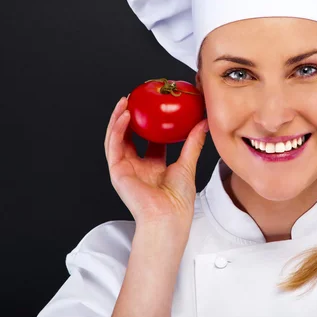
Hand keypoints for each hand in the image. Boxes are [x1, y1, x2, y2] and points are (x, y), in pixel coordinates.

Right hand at [104, 96, 208, 226]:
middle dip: (129, 117)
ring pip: (116, 138)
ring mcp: (126, 170)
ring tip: (125, 101)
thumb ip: (193, 142)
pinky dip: (117, 129)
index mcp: (153, 167)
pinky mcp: (118, 172)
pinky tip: (124, 115)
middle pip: (128, 137)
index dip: (149, 124)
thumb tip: (202, 123)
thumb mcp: (188, 164)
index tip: (153, 107)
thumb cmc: (178, 201)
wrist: (169, 217)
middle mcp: (137, 167)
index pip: (148, 141)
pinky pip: (114, 146)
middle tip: (134, 99)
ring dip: (118, 119)